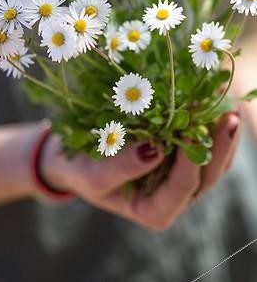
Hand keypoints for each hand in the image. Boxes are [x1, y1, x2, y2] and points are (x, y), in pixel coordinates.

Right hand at [41, 112, 239, 229]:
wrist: (76, 157)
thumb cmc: (81, 171)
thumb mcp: (94, 174)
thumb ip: (122, 167)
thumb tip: (155, 149)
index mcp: (154, 209)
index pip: (181, 190)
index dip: (190, 165)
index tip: (192, 137)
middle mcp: (173, 195)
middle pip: (207, 175)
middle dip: (220, 146)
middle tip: (229, 117)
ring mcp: (179, 173)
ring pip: (212, 158)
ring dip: (220, 131)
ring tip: (227, 101)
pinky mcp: (179, 153)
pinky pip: (201, 140)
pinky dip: (207, 119)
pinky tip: (212, 96)